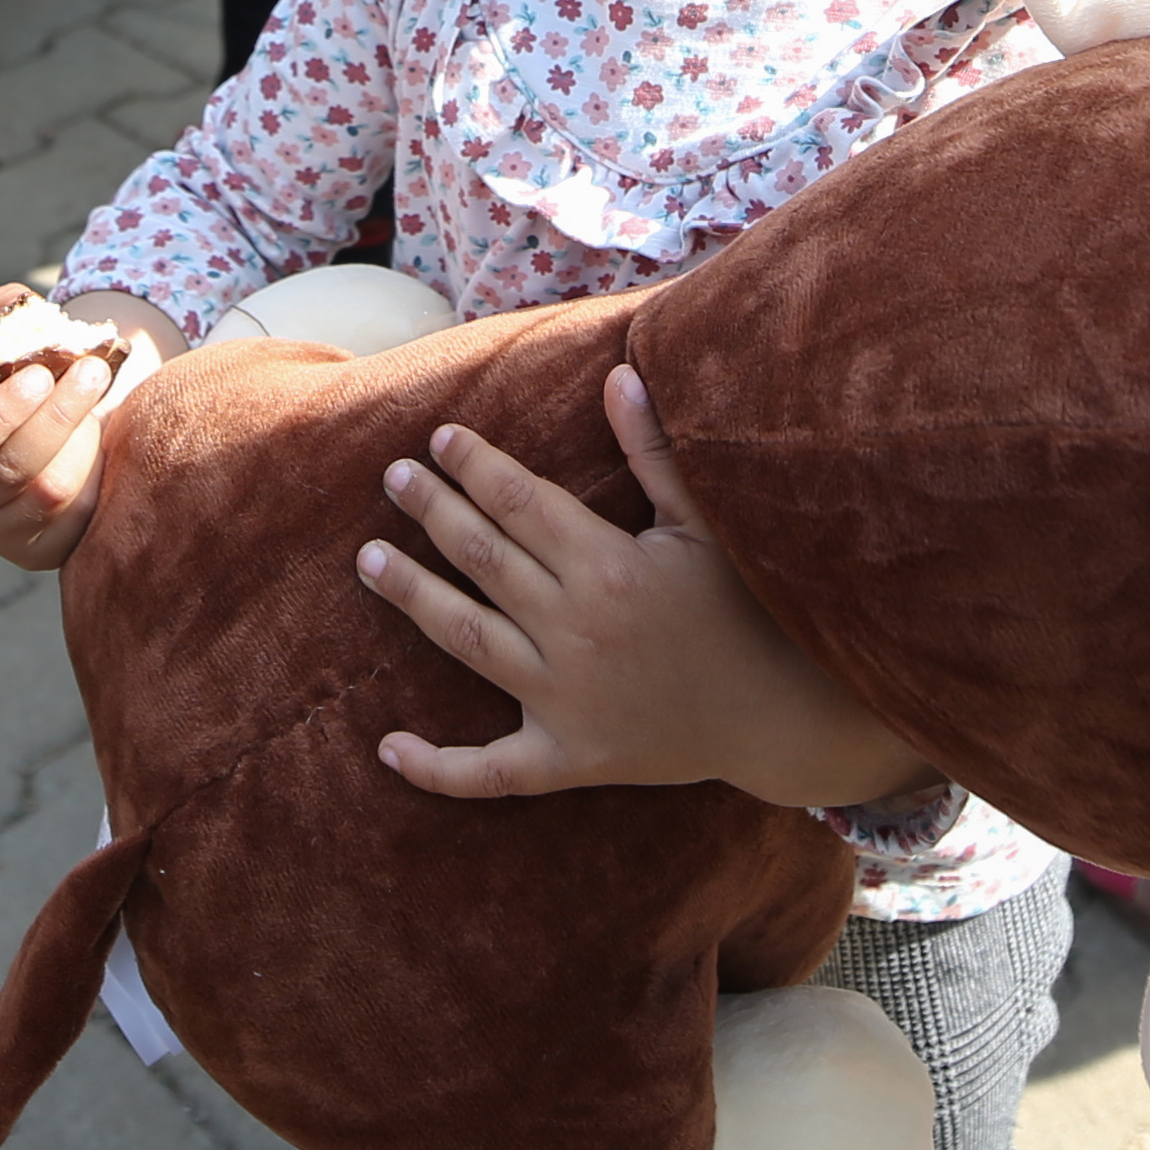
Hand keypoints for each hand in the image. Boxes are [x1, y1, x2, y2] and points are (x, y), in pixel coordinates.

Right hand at [0, 286, 178, 568]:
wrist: (51, 454)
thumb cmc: (22, 402)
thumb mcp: (8, 368)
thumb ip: (8, 331)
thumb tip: (12, 296)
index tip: (40, 376)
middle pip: (12, 468)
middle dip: (57, 417)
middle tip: (94, 371)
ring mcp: (4, 532)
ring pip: (48, 493)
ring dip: (82, 440)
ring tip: (102, 390)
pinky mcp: (44, 550)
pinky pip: (77, 519)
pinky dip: (98, 476)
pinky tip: (111, 438)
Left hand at [358, 367, 940, 806]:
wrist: (780, 714)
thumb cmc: (744, 609)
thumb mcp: (704, 526)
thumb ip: (653, 453)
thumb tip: (617, 378)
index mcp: (609, 568)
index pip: (521, 503)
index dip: (476, 466)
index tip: (439, 438)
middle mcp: (577, 632)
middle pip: (483, 560)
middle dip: (433, 513)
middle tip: (393, 478)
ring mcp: (566, 702)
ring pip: (467, 640)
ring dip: (413, 597)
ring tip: (369, 561)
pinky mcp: (568, 760)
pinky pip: (491, 770)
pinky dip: (438, 767)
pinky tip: (388, 748)